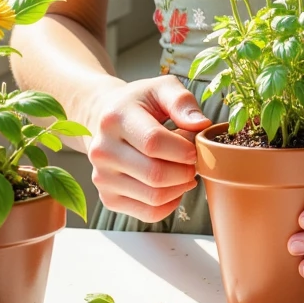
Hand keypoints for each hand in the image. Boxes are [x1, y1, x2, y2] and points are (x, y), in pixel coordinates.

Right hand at [87, 75, 211, 222]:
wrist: (106, 119)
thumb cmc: (140, 103)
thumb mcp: (160, 88)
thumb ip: (182, 101)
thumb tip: (201, 125)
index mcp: (114, 118)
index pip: (153, 143)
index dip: (183, 149)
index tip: (195, 146)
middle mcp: (102, 151)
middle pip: (155, 175)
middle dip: (185, 171)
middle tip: (193, 161)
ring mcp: (102, 178)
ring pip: (154, 198)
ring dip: (180, 187)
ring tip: (183, 169)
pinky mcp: (108, 198)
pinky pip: (149, 213)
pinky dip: (170, 203)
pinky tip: (174, 185)